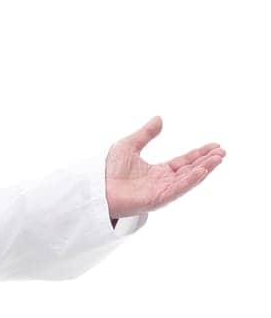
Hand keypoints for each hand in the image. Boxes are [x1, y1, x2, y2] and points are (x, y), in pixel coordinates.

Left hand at [105, 116, 225, 219]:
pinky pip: (178, 189)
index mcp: (158, 172)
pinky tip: (202, 171)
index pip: (184, 162)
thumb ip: (146, 134)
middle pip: (190, 170)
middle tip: (222, 152)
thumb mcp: (129, 145)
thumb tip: (159, 119)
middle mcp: (163, 182)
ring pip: (188, 180)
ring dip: (204, 169)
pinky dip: (191, 180)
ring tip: (218, 158)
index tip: (214, 146)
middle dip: (206, 161)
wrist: (96, 187)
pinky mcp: (157, 199)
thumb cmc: (108, 171)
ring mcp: (161, 191)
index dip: (199, 154)